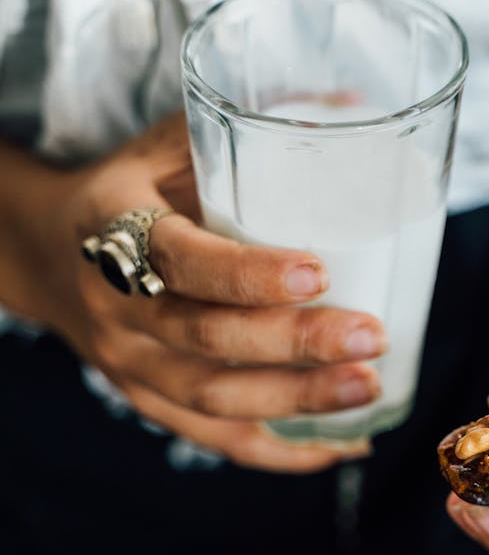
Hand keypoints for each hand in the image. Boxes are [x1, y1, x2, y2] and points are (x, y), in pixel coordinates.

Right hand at [3, 113, 387, 471]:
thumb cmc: (132, 191)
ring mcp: (127, 364)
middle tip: (371, 336)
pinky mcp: (146, 401)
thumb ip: (243, 128)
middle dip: (294, 344)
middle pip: (206, 339)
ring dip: (296, 401)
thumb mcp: (166, 145)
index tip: (320, 270)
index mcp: (113, 227)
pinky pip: (213, 439)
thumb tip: (352, 103)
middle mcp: (114, 306)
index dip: (247, 274)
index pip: (180, 260)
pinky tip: (339, 446)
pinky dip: (278, 451)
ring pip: (213, 398)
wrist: (50, 254)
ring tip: (368, 388)